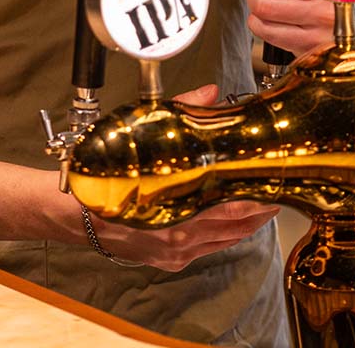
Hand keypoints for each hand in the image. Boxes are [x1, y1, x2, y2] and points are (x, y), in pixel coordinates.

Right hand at [79, 84, 278, 271]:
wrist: (76, 211)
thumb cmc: (108, 175)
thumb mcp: (145, 134)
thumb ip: (182, 111)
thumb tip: (211, 93)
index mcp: (177, 208)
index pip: (234, 210)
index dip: (260, 201)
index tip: (276, 186)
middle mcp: (179, 237)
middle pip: (235, 228)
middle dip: (260, 213)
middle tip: (278, 196)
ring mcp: (174, 251)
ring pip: (224, 241)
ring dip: (246, 226)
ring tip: (264, 208)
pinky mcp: (168, 260)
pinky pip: (206, 250)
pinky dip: (224, 237)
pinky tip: (232, 223)